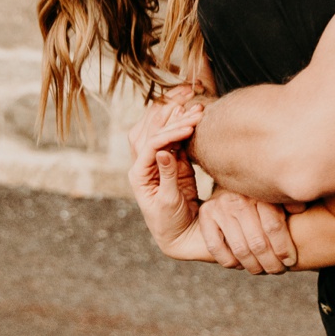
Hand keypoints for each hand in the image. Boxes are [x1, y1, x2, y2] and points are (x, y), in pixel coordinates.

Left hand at [126, 102, 202, 250]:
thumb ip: (167, 176)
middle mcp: (144, 163)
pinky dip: (184, 124)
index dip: (170, 132)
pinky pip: (176, 137)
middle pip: (151, 129)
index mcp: (138, 174)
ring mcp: (159, 161)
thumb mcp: (167, 202)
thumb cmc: (169, 223)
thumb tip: (163, 152)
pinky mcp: (174, 161)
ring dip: (175, 113)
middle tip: (191, 100)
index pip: (150, 144)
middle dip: (169, 113)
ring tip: (194, 102)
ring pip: (161, 129)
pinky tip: (196, 115)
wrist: (180, 235)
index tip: (191, 125)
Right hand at [197, 190, 297, 274]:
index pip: (274, 227)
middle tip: (277, 271)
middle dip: (270, 262)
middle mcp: (240, 198)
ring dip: (252, 266)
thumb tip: (300, 209)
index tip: (290, 261)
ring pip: (240, 248)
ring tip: (262, 270)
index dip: (284, 249)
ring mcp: (220, 206)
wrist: (234, 181)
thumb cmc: (264, 194)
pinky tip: (239, 265)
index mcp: (262, 192)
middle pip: (258, 242)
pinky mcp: (205, 213)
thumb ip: (289, 202)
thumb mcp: (279, 194)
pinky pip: (216, 247)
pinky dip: (229, 261)